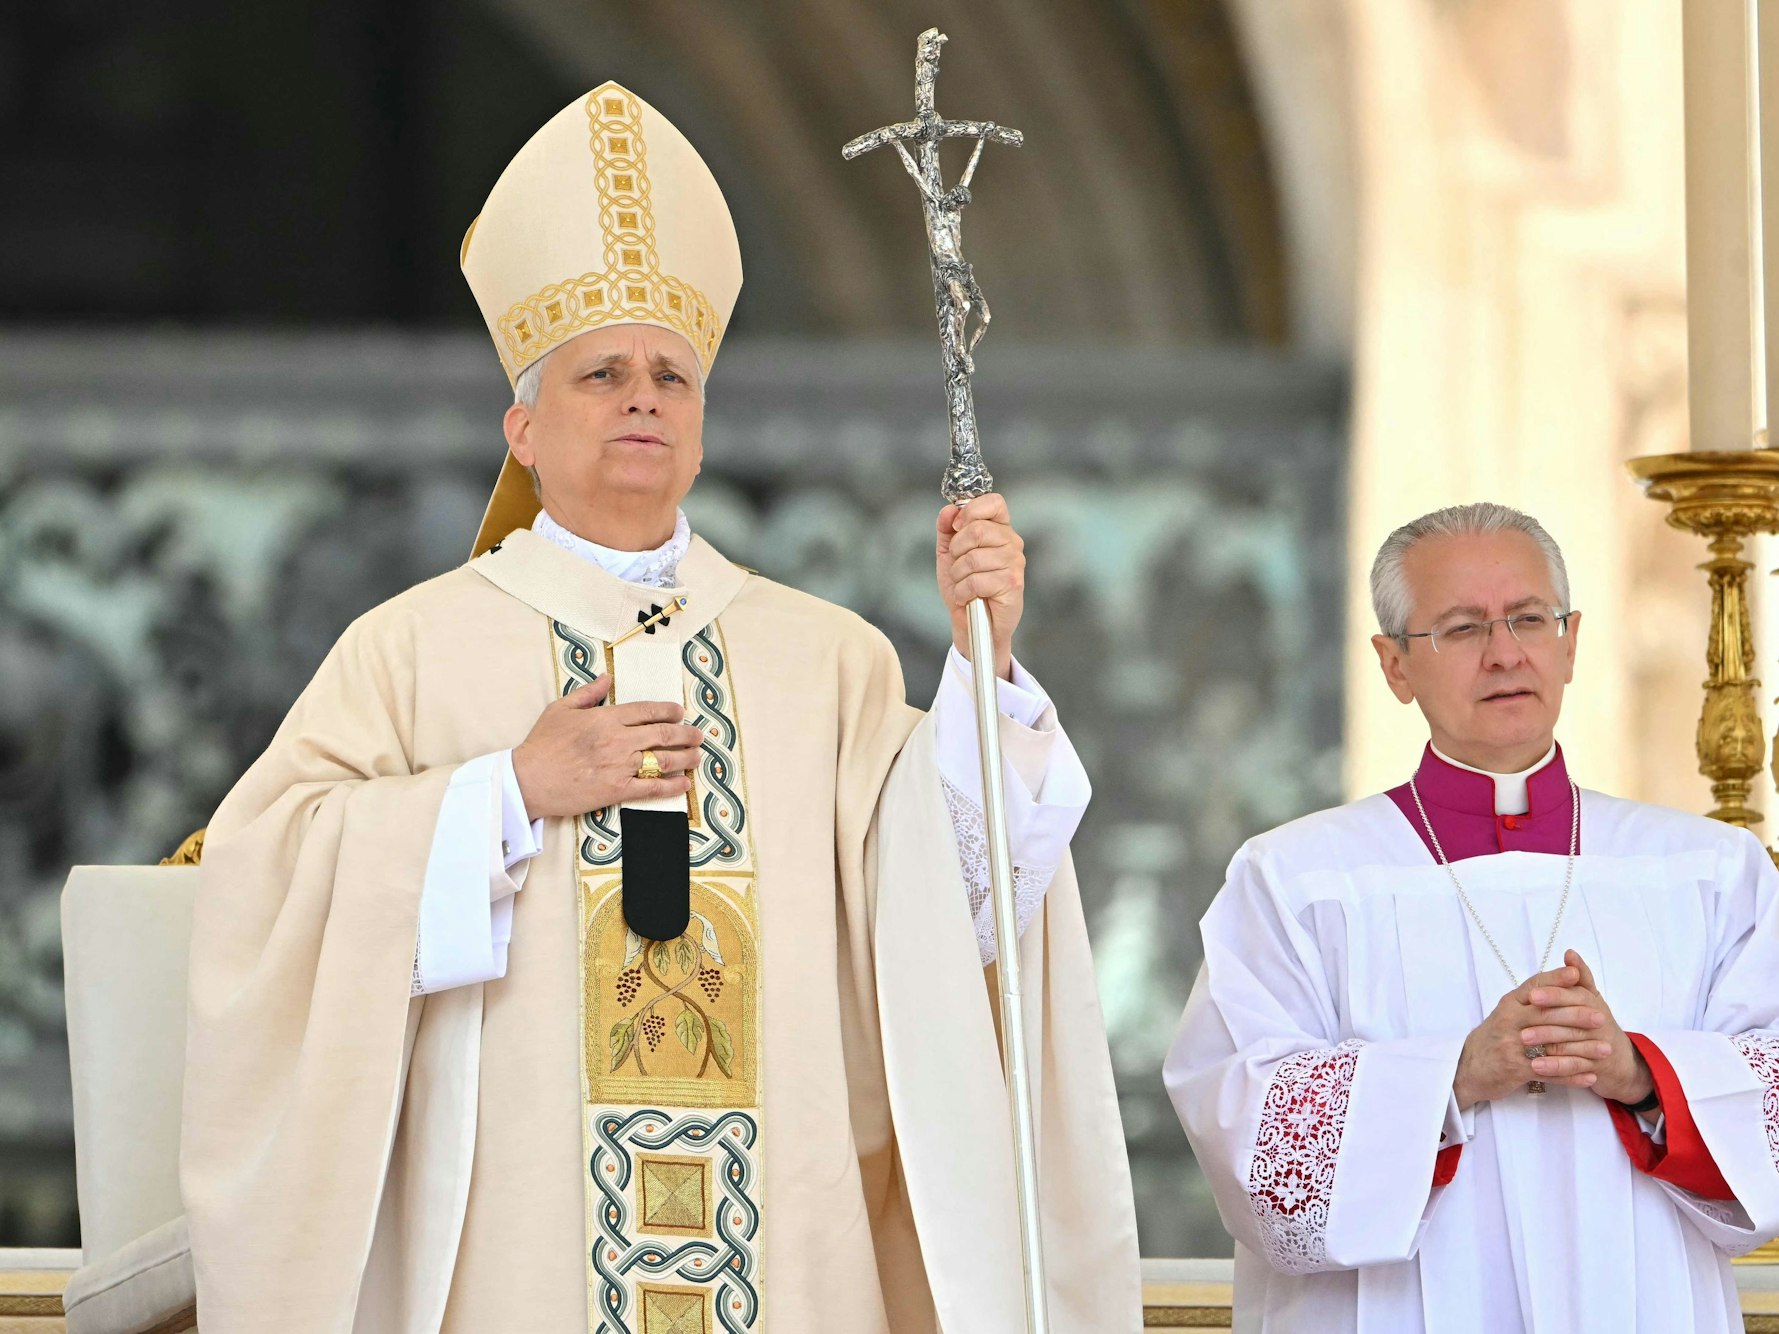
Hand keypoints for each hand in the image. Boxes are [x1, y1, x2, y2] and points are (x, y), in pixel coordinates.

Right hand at [510, 675, 703, 818]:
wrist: (527, 780)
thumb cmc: (541, 744)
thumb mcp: (561, 709)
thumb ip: (588, 692)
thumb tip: (607, 677)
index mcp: (606, 717)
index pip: (647, 710)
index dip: (669, 710)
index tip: (680, 712)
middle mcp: (618, 740)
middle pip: (663, 734)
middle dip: (685, 734)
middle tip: (698, 735)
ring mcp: (620, 765)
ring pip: (663, 760)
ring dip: (685, 758)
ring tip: (697, 756)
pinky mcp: (617, 790)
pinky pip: (652, 787)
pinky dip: (672, 786)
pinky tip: (684, 784)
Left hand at [936, 492, 1024, 680]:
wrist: (972, 623)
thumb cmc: (965, 587)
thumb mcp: (949, 554)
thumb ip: (947, 529)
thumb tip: (949, 510)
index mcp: (999, 530)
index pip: (994, 502)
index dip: (971, 510)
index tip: (957, 527)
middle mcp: (1012, 543)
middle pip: (977, 530)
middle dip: (956, 550)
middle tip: (957, 565)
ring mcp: (1014, 563)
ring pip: (972, 557)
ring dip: (958, 575)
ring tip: (963, 584)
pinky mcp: (1012, 584)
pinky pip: (976, 580)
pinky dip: (963, 591)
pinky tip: (967, 597)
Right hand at [1455, 962, 1603, 1109]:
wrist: (1467, 1068)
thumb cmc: (1493, 1038)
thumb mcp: (1507, 1014)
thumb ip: (1530, 1000)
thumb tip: (1558, 979)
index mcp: (1509, 1004)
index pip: (1535, 987)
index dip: (1556, 980)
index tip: (1577, 974)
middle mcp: (1508, 1021)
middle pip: (1546, 1014)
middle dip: (1577, 1015)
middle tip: (1602, 1017)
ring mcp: (1510, 1045)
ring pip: (1552, 1044)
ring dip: (1582, 1049)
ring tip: (1606, 1050)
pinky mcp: (1514, 1069)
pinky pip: (1549, 1073)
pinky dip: (1571, 1076)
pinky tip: (1591, 1077)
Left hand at [1519, 949, 1653, 1107]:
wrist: (1617, 1058)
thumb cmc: (1596, 1021)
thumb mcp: (1589, 997)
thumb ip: (1579, 976)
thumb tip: (1569, 952)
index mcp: (1593, 1002)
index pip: (1574, 996)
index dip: (1553, 995)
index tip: (1531, 996)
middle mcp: (1600, 1023)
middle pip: (1572, 1021)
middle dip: (1545, 1024)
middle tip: (1521, 1027)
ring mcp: (1600, 1046)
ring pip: (1572, 1045)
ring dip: (1547, 1046)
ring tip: (1524, 1047)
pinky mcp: (1597, 1066)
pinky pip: (1575, 1068)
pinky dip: (1556, 1068)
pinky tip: (1536, 1068)